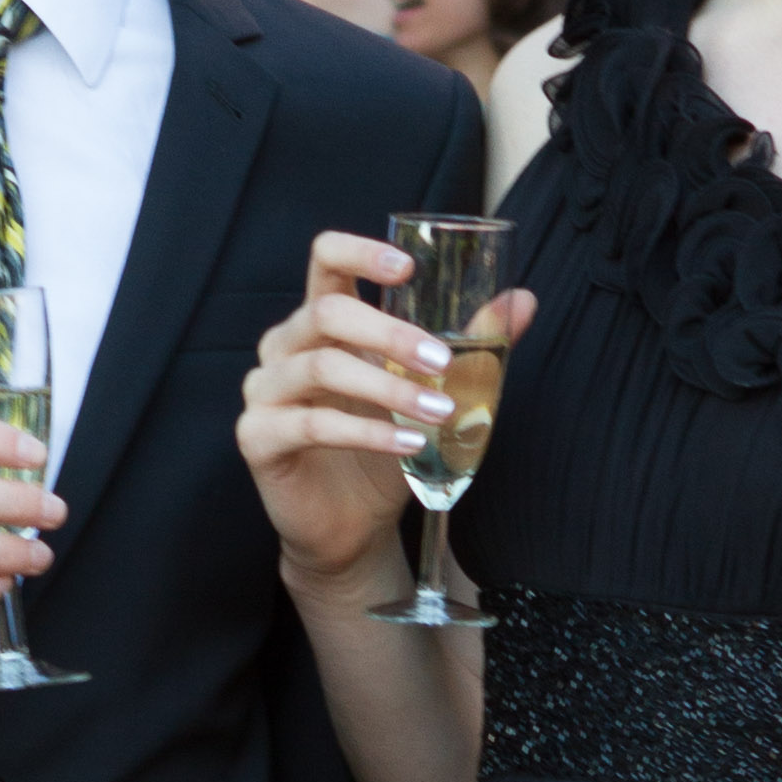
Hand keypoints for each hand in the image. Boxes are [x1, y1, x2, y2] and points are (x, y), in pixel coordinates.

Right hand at [237, 233, 532, 590]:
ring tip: (439, 409)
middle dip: (391, 332)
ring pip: (320, 366)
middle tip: (443, 359)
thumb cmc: (384, 452)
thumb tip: (522, 301)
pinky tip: (410, 445)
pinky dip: (367, 433)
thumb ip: (471, 346)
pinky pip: (311, 425)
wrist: (350, 529)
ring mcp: (265, 391)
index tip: (408, 266)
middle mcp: (284, 347)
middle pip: (327, 312)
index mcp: (321, 321)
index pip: (324, 259)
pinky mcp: (258, 437)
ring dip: (388, 387)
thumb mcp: (431, 392)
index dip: (360, 252)